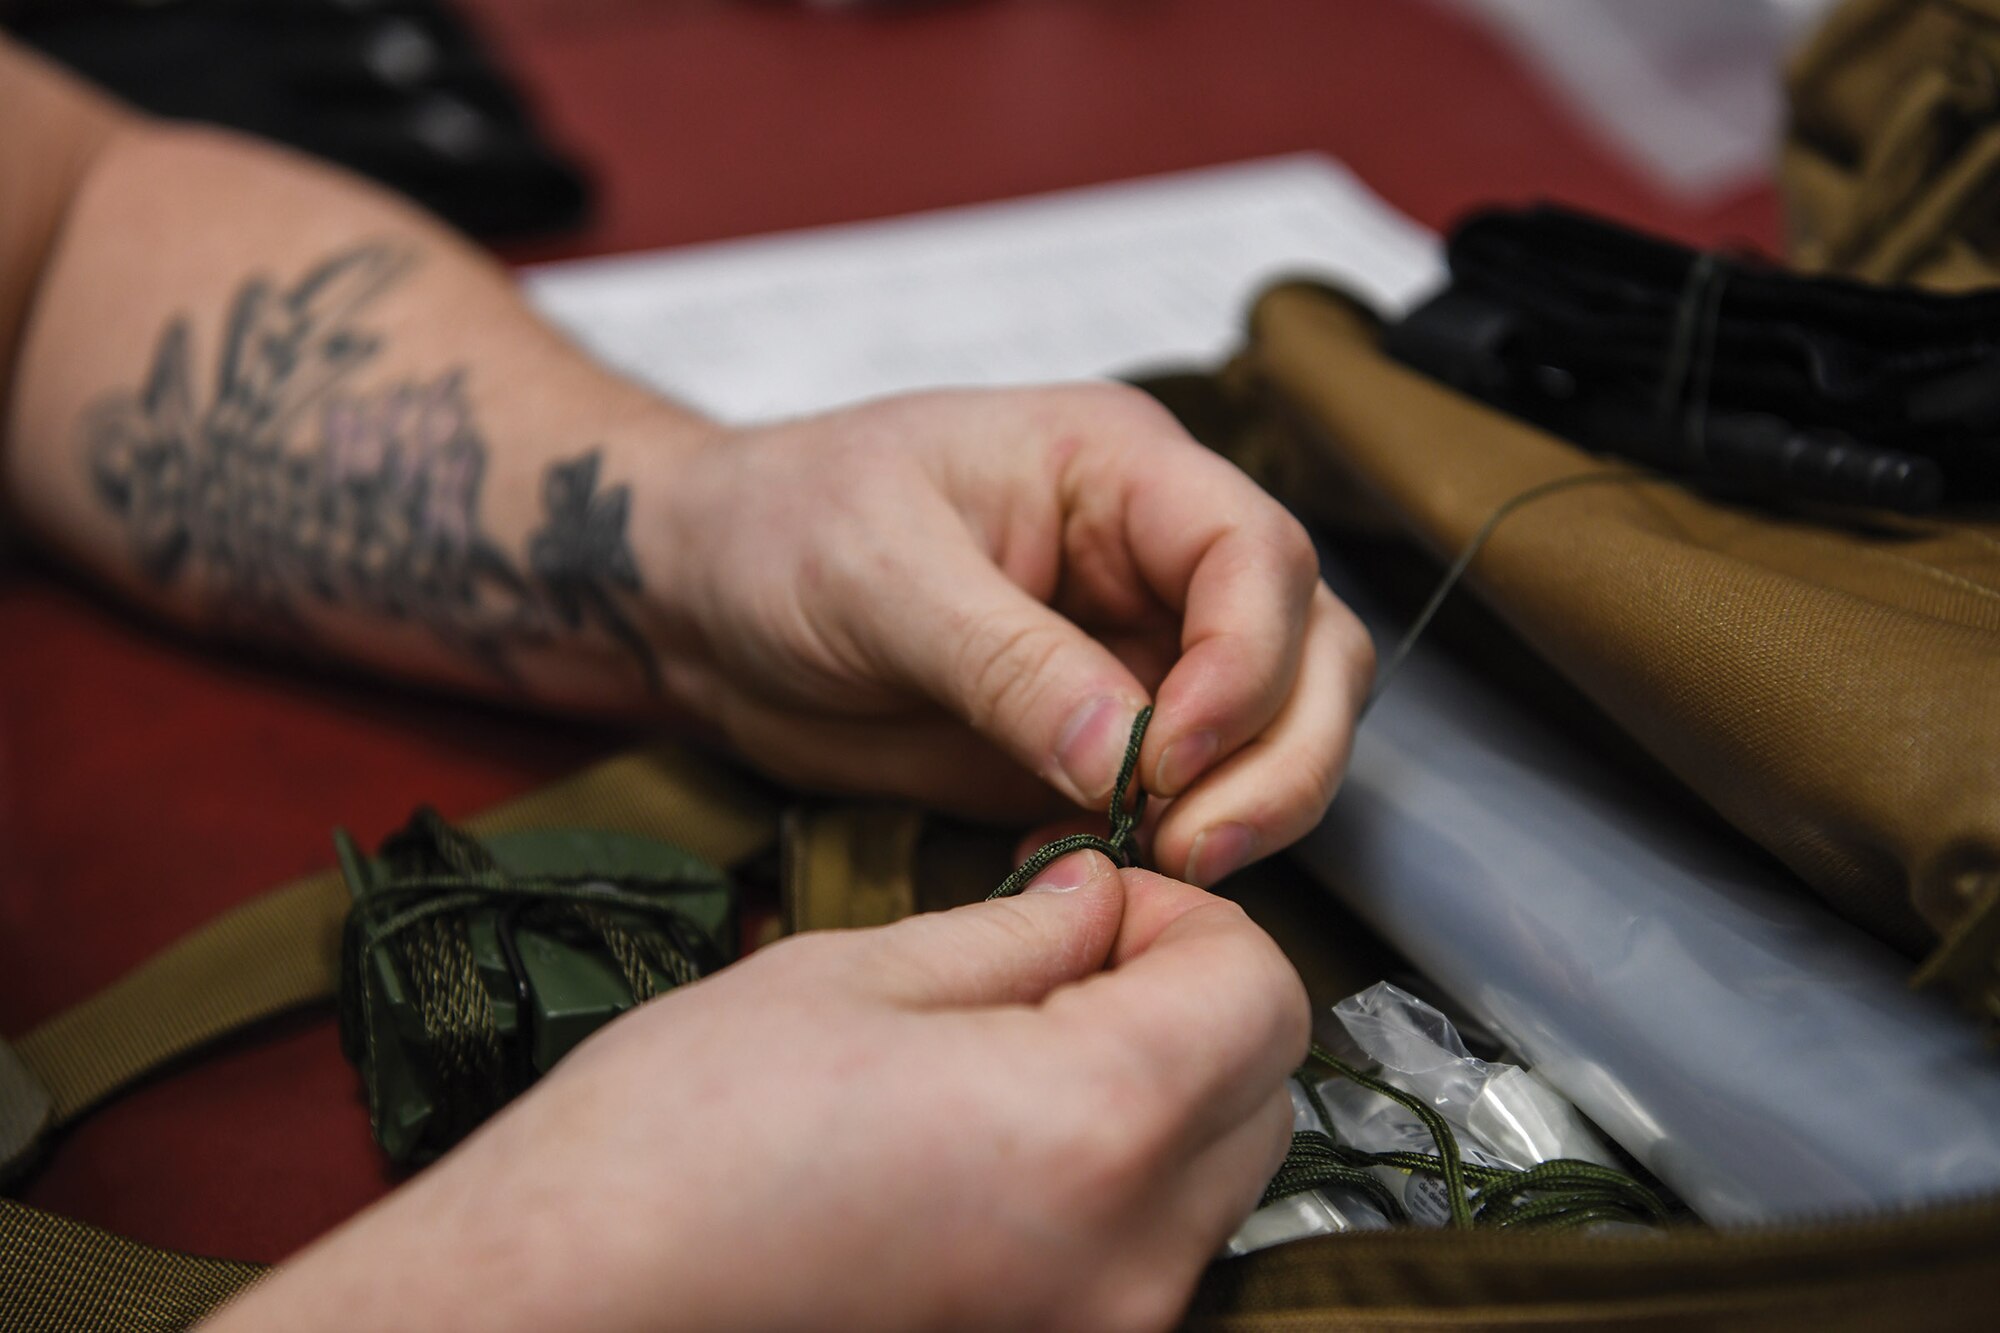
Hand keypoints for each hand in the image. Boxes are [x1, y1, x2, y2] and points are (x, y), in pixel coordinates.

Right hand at [203, 853, 1308, 1332]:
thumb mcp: (850, 978)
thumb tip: (1098, 904)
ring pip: (1216, 1178)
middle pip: (1262, 1089)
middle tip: (1060, 961)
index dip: (1189, 919)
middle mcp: (1130, 1261)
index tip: (1098, 902)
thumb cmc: (674, 1146)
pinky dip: (1112, 1181)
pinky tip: (990, 1145)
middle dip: (1189, 998)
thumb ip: (1016, 936)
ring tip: (1008, 1054)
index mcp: (1093, 1129)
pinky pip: (1147, 1254)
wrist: (565, 1313)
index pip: (1262, 992)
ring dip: (1158, 1091)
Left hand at [647, 383, 1373, 884]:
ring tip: (1163, 863)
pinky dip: (1180, 841)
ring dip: (1252, 806)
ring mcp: (1140, 649)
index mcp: (1121, 468)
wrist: (705, 600)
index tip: (1171, 757)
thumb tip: (1129, 758)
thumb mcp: (879, 576)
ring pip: (1280, 727)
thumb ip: (1008, 662)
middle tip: (1193, 843)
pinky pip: (1195, 794)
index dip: (1246, 663)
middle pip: (1310, 648)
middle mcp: (1156, 555)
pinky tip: (1107, 870)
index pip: (1258, 555)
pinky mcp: (1107, 737)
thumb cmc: (778, 529)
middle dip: (1280, 754)